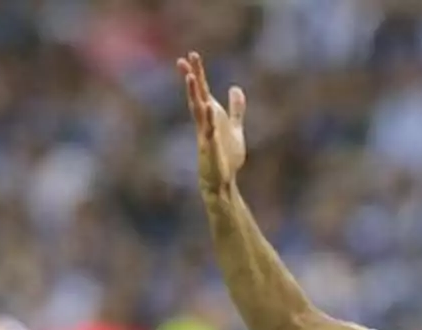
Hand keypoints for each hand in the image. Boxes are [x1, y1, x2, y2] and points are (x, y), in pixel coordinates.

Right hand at [176, 52, 245, 194]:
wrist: (223, 181)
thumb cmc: (227, 157)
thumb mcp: (235, 128)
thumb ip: (236, 109)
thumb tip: (235, 88)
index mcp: (211, 117)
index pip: (202, 92)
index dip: (197, 74)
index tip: (190, 56)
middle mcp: (205, 123)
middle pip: (196, 97)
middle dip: (192, 79)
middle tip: (186, 60)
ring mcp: (205, 135)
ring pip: (198, 111)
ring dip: (194, 95)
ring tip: (192, 78)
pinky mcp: (210, 148)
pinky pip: (209, 132)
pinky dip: (209, 120)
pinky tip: (209, 108)